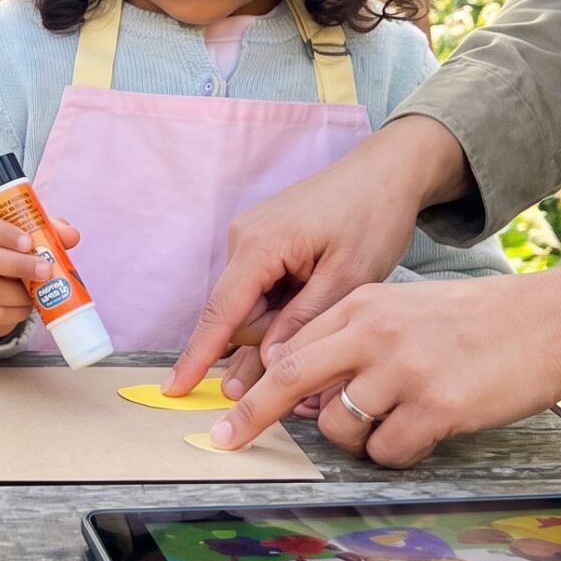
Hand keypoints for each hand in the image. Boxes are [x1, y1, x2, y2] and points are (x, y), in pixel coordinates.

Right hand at [0, 208, 81, 339]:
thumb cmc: (4, 254)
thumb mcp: (23, 237)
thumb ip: (46, 230)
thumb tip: (71, 236)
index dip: (2, 232)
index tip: (28, 242)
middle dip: (18, 265)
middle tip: (46, 270)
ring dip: (21, 293)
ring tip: (37, 292)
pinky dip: (15, 312)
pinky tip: (24, 305)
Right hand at [166, 116, 470, 398]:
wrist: (386, 171)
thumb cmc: (372, 217)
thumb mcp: (348, 277)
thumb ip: (304, 321)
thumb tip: (270, 364)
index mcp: (259, 246)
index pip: (220, 313)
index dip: (197, 356)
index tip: (174, 390)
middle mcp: (244, 240)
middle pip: (239, 315)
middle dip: (269, 341)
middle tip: (317, 344)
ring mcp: (252, 239)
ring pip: (253, 305)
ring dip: (283, 322)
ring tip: (325, 312)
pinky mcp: (265, 242)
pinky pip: (263, 289)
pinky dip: (285, 306)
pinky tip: (314, 303)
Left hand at [207, 262, 560, 466]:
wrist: (553, 319)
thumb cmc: (483, 320)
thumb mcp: (409, 311)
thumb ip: (360, 342)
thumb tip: (314, 394)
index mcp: (364, 305)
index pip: (291, 347)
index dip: (256, 384)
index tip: (227, 413)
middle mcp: (374, 332)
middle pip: (289, 379)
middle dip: (252, 415)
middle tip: (227, 441)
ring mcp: (403, 369)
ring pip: (340, 425)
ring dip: (358, 439)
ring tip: (399, 422)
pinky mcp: (435, 405)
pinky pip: (387, 451)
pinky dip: (396, 454)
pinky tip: (425, 435)